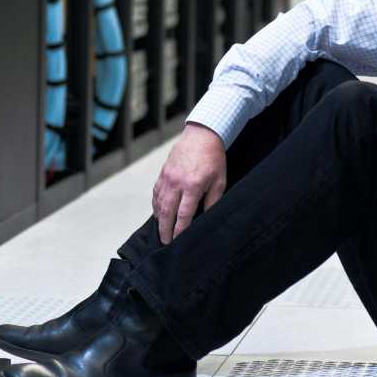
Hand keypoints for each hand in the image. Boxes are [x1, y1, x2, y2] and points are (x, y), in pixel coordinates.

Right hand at [152, 123, 227, 244]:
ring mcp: (167, 177)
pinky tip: (158, 213)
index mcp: (193, 185)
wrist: (202, 134)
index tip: (178, 241)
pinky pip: (156, 192)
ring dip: (159, 219)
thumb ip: (213, 201)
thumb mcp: (220, 181)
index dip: (180, 230)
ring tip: (161, 231)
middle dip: (165, 229)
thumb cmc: (213, 158)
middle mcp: (177, 182)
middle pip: (167, 211)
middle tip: (165, 242)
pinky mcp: (163, 172)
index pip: (184, 214)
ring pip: (159, 203)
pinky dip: (156, 205)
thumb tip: (207, 217)